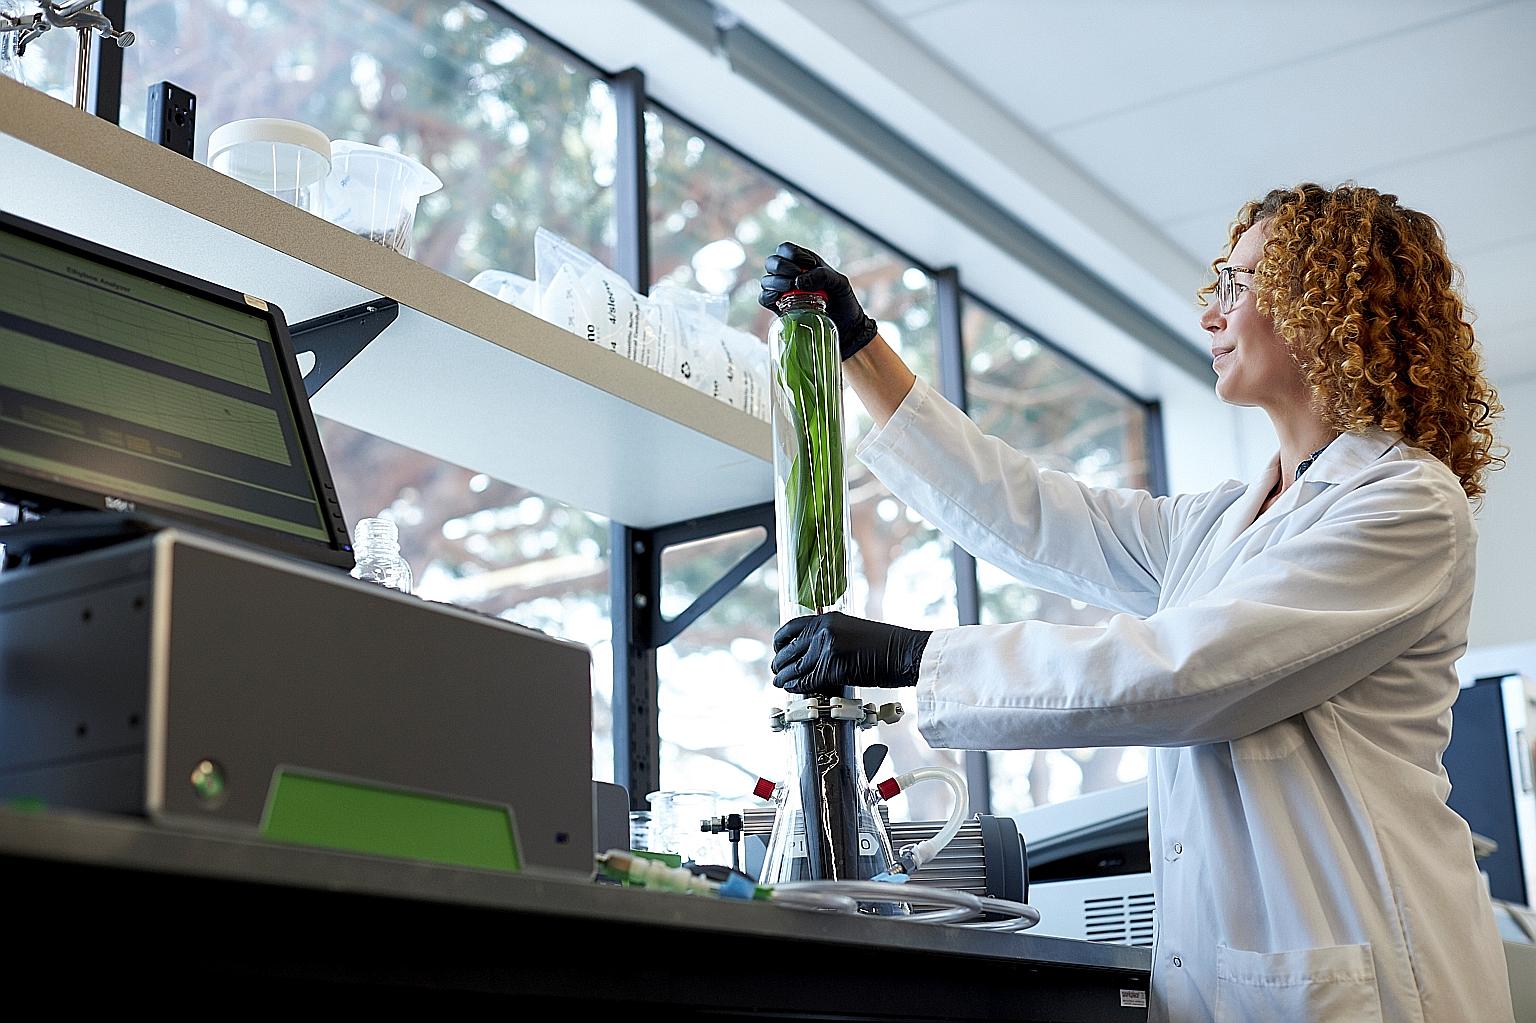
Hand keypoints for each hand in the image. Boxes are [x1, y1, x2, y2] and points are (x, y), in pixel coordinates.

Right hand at [758, 242, 878, 359]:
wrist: (846, 326)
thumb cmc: (843, 301)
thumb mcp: (840, 283)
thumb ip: (822, 276)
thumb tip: (798, 282)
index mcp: (803, 262)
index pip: (786, 249)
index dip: (794, 254)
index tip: (811, 265)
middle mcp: (790, 275)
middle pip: (772, 262)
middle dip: (783, 268)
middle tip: (798, 278)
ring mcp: (783, 291)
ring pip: (766, 280)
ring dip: (777, 282)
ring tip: (793, 289)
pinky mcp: (779, 308)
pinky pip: (764, 298)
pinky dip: (769, 296)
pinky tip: (781, 298)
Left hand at [771, 611, 930, 695]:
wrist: (904, 652)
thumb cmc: (884, 644)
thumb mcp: (851, 630)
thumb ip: (830, 636)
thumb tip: (811, 651)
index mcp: (827, 619)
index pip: (791, 627)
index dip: (780, 641)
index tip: (778, 650)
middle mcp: (823, 631)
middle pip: (789, 649)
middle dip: (780, 662)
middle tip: (777, 671)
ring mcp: (827, 649)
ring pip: (794, 667)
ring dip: (784, 677)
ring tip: (780, 683)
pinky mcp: (832, 668)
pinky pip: (806, 680)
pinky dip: (797, 686)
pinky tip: (793, 689)